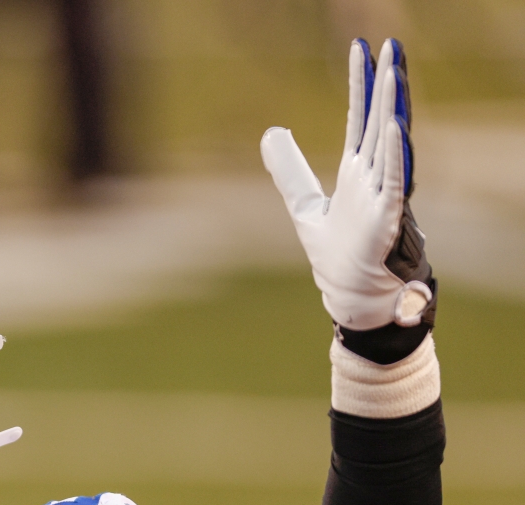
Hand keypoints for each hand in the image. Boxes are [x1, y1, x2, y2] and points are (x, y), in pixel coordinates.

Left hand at [262, 38, 432, 332]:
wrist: (354, 299)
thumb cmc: (337, 255)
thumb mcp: (303, 206)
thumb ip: (289, 170)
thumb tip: (270, 132)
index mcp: (357, 174)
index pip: (360, 119)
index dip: (361, 86)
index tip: (362, 51)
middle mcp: (374, 179)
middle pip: (381, 121)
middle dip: (386, 84)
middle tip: (390, 44)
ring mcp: (384, 196)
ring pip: (392, 143)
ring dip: (394, 107)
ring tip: (396, 71)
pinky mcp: (388, 219)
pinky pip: (396, 181)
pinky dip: (397, 155)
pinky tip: (395, 126)